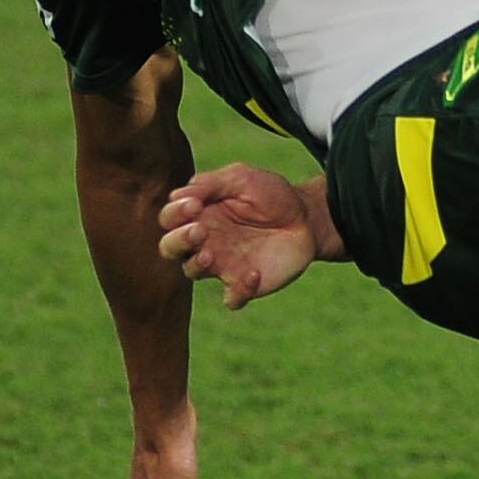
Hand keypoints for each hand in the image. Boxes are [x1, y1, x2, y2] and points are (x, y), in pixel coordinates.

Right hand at [158, 163, 318, 308]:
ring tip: (209, 254)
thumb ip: (210, 184)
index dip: (175, 213)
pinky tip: (253, 274)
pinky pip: (232, 298)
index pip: (170, 218)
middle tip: (199, 230)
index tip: (194, 205)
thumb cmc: (272, 195)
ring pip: (192, 272)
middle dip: (178, 240)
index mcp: (200, 215)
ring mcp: (223, 264)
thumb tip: (179, 194)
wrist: (308, 218)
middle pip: (170, 248)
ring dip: (196, 264)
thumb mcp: (242, 179)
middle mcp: (205, 241)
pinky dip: (238, 292)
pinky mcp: (245, 284)